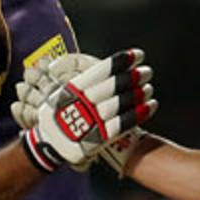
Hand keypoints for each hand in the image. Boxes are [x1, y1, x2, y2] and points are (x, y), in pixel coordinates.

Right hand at [17, 49, 156, 172]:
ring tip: (149, 88)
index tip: (137, 54)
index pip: (101, 71)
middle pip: (112, 86)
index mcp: (72, 89)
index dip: (121, 61)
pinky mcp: (98, 138)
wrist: (49, 144)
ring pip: (119, 104)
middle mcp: (81, 103)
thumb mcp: (61, 93)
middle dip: (132, 77)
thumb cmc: (58, 115)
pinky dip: (138, 114)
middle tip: (147, 71)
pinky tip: (150, 106)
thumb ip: (81, 82)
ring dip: (137, 94)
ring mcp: (90, 121)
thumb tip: (105, 66)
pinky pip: (121, 124)